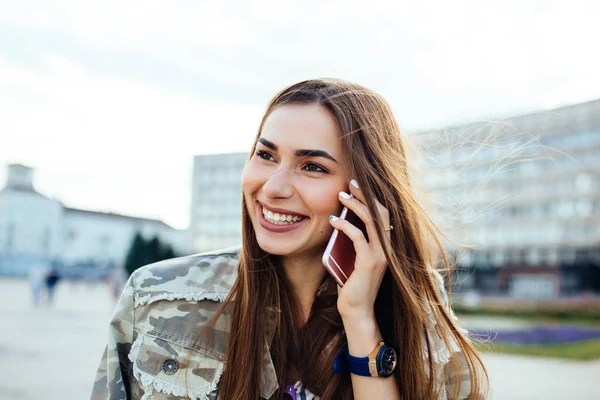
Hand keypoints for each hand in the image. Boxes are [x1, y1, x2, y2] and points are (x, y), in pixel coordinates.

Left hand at [329, 179, 391, 321]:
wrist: (357, 311)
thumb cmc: (352, 285)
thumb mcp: (352, 258)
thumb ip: (352, 243)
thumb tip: (339, 222)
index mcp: (385, 246)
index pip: (383, 215)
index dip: (371, 198)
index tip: (357, 186)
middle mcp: (386, 248)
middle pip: (380, 213)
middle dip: (365, 195)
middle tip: (351, 182)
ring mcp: (380, 255)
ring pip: (370, 221)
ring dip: (355, 205)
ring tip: (341, 195)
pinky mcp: (369, 263)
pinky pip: (358, 237)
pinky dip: (345, 226)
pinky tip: (333, 220)